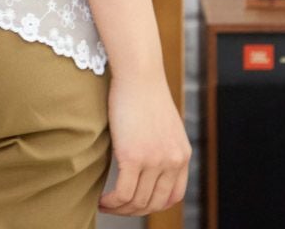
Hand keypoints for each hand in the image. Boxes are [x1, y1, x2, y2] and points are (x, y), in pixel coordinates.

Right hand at [98, 69, 190, 216]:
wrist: (138, 73)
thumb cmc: (144, 91)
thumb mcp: (163, 123)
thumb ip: (162, 144)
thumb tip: (147, 159)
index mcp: (182, 155)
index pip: (173, 196)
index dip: (154, 205)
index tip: (135, 202)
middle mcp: (172, 162)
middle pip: (154, 203)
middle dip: (134, 211)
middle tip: (115, 206)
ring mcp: (154, 161)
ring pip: (138, 202)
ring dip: (120, 209)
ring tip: (106, 204)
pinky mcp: (133, 157)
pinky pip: (123, 193)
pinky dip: (112, 202)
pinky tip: (102, 199)